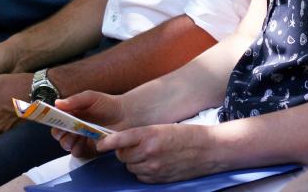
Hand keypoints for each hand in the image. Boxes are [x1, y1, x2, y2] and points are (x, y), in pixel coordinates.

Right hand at [51, 91, 129, 158]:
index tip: (54, 120)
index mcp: (71, 113)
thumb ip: (75, 100)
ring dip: (68, 141)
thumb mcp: (91, 97)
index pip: (55, 119)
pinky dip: (77, 149)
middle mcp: (73, 126)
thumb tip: (57, 103)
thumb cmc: (108, 104)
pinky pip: (77, 153)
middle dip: (60, 133)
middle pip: (58, 134)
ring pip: (65, 144)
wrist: (126, 115)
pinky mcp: (88, 148)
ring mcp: (80, 138)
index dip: (52, 120)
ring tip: (77, 136)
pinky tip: (83, 143)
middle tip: (67, 130)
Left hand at [96, 124, 216, 182]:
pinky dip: (142, 170)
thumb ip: (142, 135)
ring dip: (133, 161)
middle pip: (122, 155)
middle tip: (135, 145)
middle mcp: (149, 152)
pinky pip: (139, 176)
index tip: (100, 144)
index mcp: (149, 134)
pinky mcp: (157, 179)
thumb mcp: (162, 128)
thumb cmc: (186, 135)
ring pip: (130, 166)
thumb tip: (122, 143)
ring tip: (148, 153)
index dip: (107, 142)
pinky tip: (154, 163)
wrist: (207, 150)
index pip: (120, 139)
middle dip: (124, 150)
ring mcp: (153, 168)